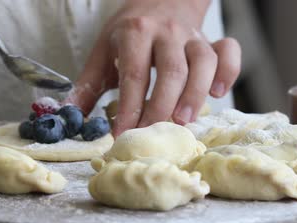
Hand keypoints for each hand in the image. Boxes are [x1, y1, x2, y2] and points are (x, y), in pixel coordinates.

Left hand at [72, 0, 240, 136]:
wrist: (159, 1)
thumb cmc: (128, 35)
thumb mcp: (102, 54)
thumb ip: (87, 88)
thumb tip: (68, 120)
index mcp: (134, 33)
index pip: (134, 73)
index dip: (129, 107)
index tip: (122, 134)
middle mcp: (166, 32)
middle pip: (171, 71)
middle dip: (162, 106)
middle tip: (153, 134)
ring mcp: (192, 36)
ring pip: (202, 63)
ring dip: (195, 94)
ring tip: (183, 121)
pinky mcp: (211, 42)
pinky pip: (228, 53)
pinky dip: (228, 73)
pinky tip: (218, 93)